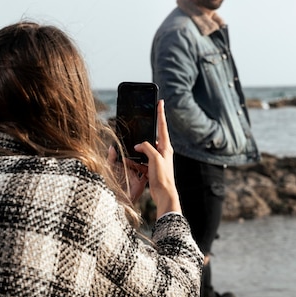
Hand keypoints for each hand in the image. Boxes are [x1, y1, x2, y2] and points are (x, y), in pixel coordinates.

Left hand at [107, 146, 148, 203]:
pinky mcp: (140, 183)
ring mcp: (136, 177)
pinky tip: (151, 166)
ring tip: (148, 155)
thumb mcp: (108, 168)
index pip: (130, 157)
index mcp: (123, 167)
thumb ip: (111, 158)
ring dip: (146, 162)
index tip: (137, 145)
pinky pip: (147, 176)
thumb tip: (112, 147)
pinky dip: (149, 171)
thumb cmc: (110, 184)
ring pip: (143, 167)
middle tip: (144, 149)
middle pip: (138, 161)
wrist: (115, 198)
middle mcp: (130, 171)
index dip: (133, 152)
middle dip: (141, 156)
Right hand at [134, 100, 180, 217]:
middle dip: (145, 133)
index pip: (162, 126)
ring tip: (131, 148)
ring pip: (145, 149)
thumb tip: (138, 145)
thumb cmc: (163, 177)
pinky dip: (136, 160)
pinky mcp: (152, 167)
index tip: (160, 101)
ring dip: (138, 149)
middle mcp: (163, 151)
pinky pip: (142, 159)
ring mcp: (157, 159)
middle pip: (152, 137)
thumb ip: (147, 148)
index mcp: (166, 147)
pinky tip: (129, 161)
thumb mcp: (155, 159)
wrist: (164, 194)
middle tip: (140, 124)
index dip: (161, 113)